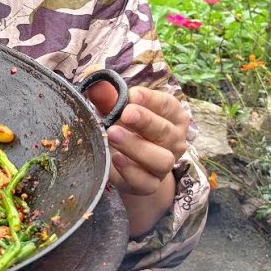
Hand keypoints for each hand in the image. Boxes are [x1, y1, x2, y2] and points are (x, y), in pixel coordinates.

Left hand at [86, 80, 188, 196]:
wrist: (126, 166)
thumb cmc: (125, 128)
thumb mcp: (117, 111)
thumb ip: (109, 98)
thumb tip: (96, 85)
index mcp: (172, 117)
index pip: (168, 105)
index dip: (151, 99)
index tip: (132, 95)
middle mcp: (174, 141)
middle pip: (165, 131)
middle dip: (145, 121)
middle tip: (124, 113)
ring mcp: (164, 165)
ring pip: (161, 160)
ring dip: (136, 147)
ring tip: (113, 135)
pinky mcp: (150, 185)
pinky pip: (146, 182)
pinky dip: (130, 171)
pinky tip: (115, 159)